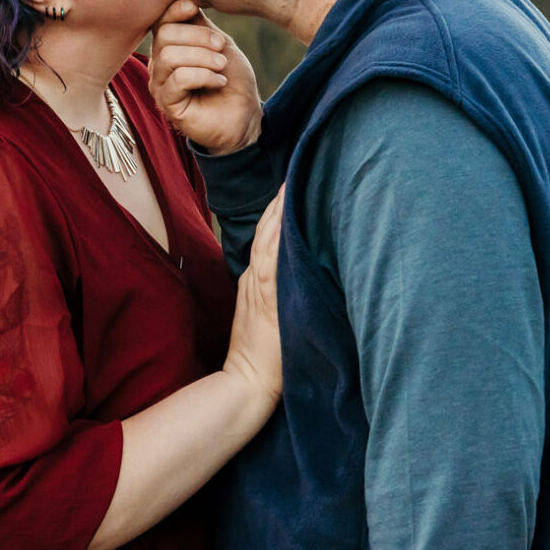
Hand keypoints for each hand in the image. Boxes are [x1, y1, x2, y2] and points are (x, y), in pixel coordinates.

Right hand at [147, 0, 261, 154]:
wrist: (244, 115)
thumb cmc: (232, 79)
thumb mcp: (218, 44)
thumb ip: (200, 24)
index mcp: (169, 46)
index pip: (160, 21)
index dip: (174, 10)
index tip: (194, 7)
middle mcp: (159, 64)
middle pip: (165, 36)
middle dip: (198, 37)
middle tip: (221, 47)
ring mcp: (161, 85)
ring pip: (170, 57)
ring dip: (202, 57)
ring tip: (221, 66)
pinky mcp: (168, 105)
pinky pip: (178, 79)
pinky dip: (203, 76)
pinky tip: (219, 81)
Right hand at [223, 187, 282, 405]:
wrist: (247, 382)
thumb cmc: (262, 355)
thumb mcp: (267, 315)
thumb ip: (278, 291)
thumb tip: (302, 271)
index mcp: (258, 278)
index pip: (268, 234)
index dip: (279, 208)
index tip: (292, 182)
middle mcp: (259, 276)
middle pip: (269, 227)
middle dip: (282, 198)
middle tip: (298, 167)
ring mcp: (263, 284)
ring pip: (271, 236)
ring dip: (282, 208)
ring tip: (294, 180)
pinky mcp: (269, 296)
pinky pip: (275, 257)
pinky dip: (280, 233)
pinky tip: (289, 214)